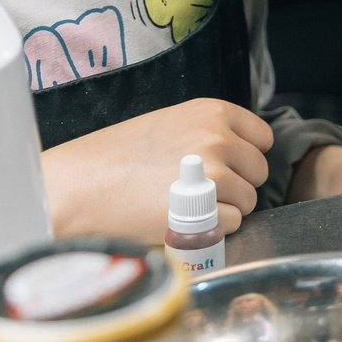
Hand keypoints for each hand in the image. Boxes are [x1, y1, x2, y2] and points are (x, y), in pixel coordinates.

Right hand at [41, 99, 271, 243]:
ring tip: (190, 209)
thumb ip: (206, 133)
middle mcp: (218, 137)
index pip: (262, 137)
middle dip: (237, 185)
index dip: (246, 157)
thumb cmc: (115, 159)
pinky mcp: (205, 209)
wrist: (79, 187)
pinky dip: (213, 230)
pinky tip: (185, 223)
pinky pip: (231, 224)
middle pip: (258, 171)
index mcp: (212, 112)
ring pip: (248, 200)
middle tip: (202, 193)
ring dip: (226, 209)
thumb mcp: (168, 125)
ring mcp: (215, 173)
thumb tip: (237, 155)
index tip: (227, 168)